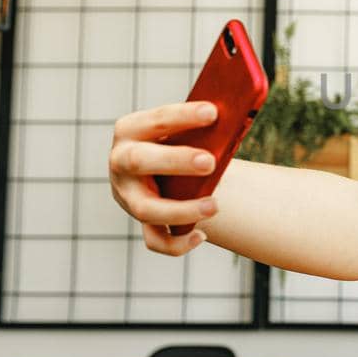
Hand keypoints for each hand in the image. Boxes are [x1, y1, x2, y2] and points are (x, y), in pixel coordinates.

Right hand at [109, 101, 220, 255]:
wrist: (160, 170)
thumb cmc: (176, 141)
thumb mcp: (181, 129)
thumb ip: (199, 126)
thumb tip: (236, 118)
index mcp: (130, 131)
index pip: (153, 121)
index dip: (182, 116)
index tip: (213, 113)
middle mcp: (121, 163)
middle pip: (139, 161)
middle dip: (175, 161)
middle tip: (210, 162)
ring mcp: (127, 196)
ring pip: (145, 209)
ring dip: (180, 210)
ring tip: (214, 206)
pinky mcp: (141, 221)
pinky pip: (154, 240)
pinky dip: (177, 243)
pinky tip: (201, 235)